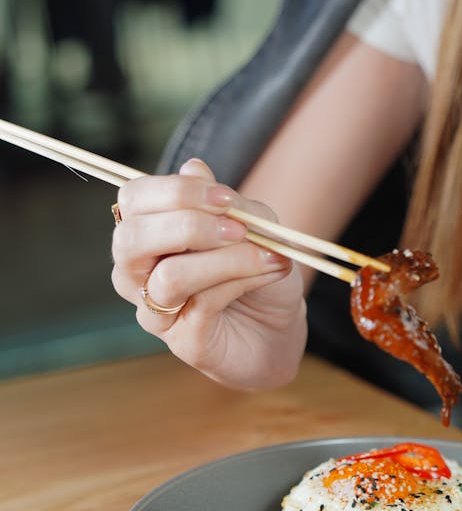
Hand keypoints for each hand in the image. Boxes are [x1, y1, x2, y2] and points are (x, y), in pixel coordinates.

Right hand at [111, 159, 306, 388]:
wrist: (281, 327)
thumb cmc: (258, 270)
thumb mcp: (253, 225)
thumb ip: (225, 202)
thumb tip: (194, 168)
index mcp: (147, 233)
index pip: (133, 199)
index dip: (175, 192)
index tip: (226, 198)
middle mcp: (137, 273)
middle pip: (131, 239)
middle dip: (189, 226)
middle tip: (239, 228)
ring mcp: (155, 311)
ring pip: (170, 276)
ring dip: (225, 259)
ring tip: (267, 255)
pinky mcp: (183, 342)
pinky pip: (202, 304)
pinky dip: (240, 282)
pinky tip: (268, 272)